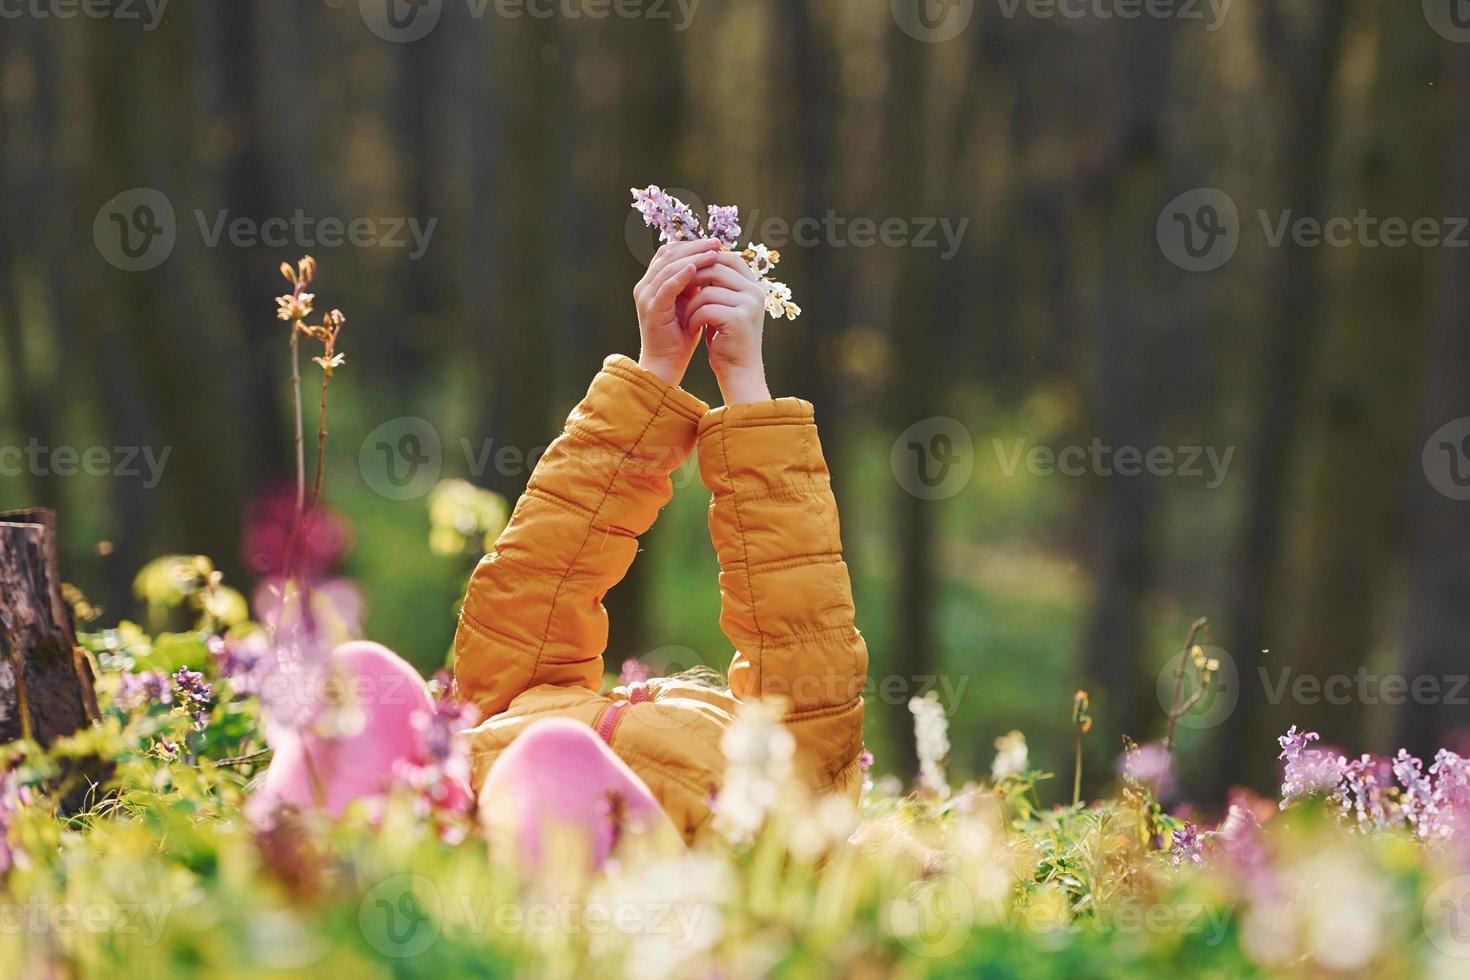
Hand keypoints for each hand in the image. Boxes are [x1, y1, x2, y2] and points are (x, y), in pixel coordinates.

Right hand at [634, 239, 723, 386]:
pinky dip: (681, 276)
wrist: (666, 363)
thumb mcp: (688, 304)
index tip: (714, 243)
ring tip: (713, 253)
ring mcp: (646, 297)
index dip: (691, 245)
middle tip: (716, 243)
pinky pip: (666, 287)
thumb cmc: (679, 336)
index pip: (670, 253)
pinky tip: (696, 269)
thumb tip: (709, 264)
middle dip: (694, 247)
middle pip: (668, 255)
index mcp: (653, 283)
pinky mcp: (652, 308)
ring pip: (668, 267)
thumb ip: (692, 285)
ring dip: (692, 258)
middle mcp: (645, 286)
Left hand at [686, 253, 770, 404]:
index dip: (705, 260)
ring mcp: (750, 304)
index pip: (729, 258)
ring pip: (708, 290)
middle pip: (716, 268)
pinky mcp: (739, 319)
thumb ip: (718, 285)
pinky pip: (706, 308)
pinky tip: (692, 329)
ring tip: (687, 319)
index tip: (686, 272)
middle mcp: (756, 291)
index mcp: (754, 285)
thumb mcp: (724, 307)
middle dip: (692, 279)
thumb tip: (696, 260)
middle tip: (679, 292)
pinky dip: (693, 318)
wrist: (738, 371)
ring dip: (691, 305)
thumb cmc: (727, 339)